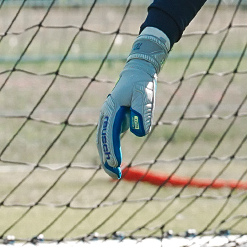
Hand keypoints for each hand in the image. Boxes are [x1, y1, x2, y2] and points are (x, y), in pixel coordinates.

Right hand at [97, 27, 171, 178]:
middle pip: (102, 139)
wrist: (138, 72)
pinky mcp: (115, 120)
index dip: (111, 148)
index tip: (115, 162)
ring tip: (113, 173)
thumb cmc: (141, 83)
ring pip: (103, 140)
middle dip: (106, 157)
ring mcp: (109, 117)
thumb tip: (139, 133)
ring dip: (107, 157)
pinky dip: (110, 150)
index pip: (109, 132)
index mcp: (112, 108)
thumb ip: (142, 113)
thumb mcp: (145, 95)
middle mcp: (107, 114)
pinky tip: (114, 161)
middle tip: (114, 174)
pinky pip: (109, 138)